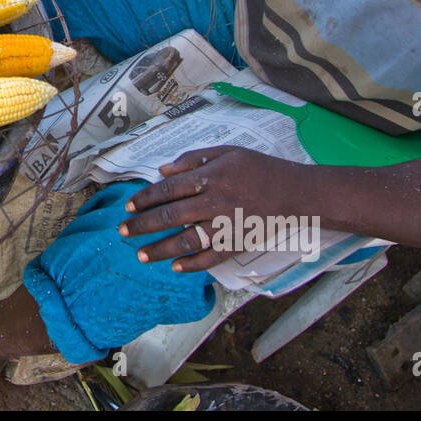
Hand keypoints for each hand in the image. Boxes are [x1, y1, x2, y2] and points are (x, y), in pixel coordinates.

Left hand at [118, 145, 301, 272]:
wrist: (297, 192)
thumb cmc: (260, 168)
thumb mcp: (227, 152)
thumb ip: (193, 158)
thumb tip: (162, 170)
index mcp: (210, 176)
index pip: (168, 189)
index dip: (145, 198)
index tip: (129, 207)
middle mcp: (215, 201)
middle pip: (171, 215)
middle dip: (143, 225)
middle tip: (123, 232)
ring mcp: (227, 225)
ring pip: (187, 240)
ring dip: (161, 249)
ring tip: (141, 255)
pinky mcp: (239, 243)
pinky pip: (211, 257)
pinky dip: (193, 264)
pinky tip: (176, 268)